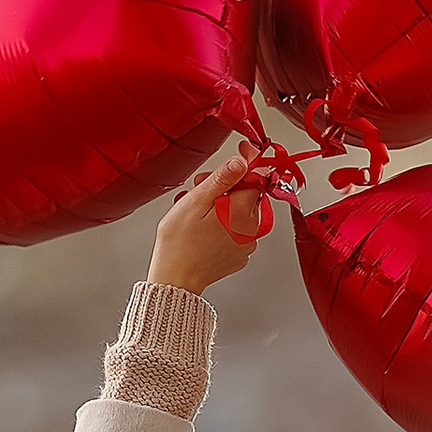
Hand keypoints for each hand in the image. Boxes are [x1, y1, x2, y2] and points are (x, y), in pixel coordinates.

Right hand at [147, 142, 274, 293]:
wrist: (175, 278)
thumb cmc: (179, 244)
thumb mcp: (196, 201)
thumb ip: (222, 179)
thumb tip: (241, 162)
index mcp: (242, 212)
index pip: (256, 177)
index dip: (247, 163)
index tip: (242, 153)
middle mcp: (251, 229)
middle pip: (248, 194)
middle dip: (228, 186)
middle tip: (203, 186)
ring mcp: (247, 244)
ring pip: (242, 212)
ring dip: (225, 205)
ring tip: (200, 210)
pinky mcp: (240, 255)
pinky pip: (238, 230)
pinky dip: (225, 224)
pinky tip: (205, 226)